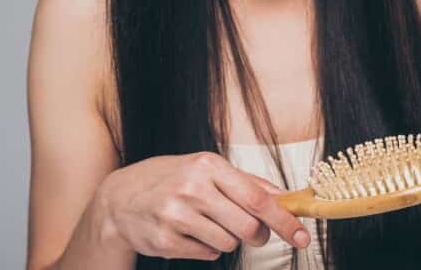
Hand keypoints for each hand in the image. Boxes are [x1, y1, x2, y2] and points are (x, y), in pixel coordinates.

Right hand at [93, 151, 309, 260]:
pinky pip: (207, 254)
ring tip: (207, 223)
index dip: (285, 220)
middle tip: (253, 231)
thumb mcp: (205, 169)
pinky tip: (190, 232)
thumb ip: (245, 182)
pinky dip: (206, 247)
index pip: (258, 198)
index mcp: (208, 166)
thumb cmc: (170, 179)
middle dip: (257, 234)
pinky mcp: (164, 241)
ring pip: (228, 243)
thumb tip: (282, 195)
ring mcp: (176, 216)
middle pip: (248, 226)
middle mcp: (192, 188)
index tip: (302, 236)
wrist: (119, 198)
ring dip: (227, 239)